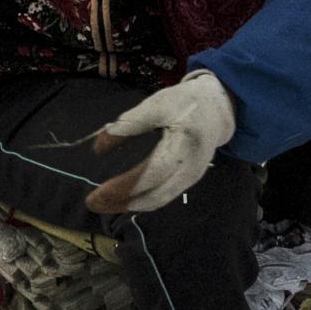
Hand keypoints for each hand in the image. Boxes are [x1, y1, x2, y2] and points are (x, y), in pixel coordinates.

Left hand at [85, 72, 235, 213]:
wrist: (218, 110)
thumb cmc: (185, 103)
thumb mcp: (157, 104)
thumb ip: (128, 124)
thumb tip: (98, 146)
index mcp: (183, 145)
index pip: (151, 173)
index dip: (124, 186)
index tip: (97, 191)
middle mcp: (190, 168)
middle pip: (154, 195)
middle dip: (122, 202)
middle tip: (92, 203)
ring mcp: (191, 178)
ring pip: (159, 201)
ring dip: (129, 206)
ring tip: (103, 204)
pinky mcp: (189, 181)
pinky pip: (163, 197)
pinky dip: (142, 201)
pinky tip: (123, 199)